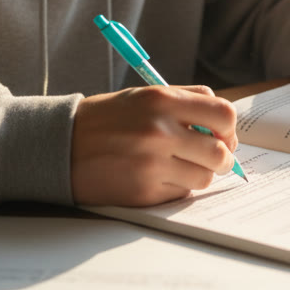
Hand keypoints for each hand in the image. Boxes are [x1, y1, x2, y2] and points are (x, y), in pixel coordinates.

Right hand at [71, 85, 238, 206]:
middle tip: (210, 157)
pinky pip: (180, 193)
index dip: (229, 129)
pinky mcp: (143, 191)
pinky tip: (157, 176)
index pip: (224, 114)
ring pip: (204, 177)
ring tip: (178, 166)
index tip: (223, 135)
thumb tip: (224, 125)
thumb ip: (185, 103)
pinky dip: (176, 187)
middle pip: (220, 152)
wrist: (60, 144)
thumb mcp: (144, 96)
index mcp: (162, 100)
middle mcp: (160, 131)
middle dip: (221, 158)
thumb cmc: (106, 119)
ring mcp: (152, 164)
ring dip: (198, 174)